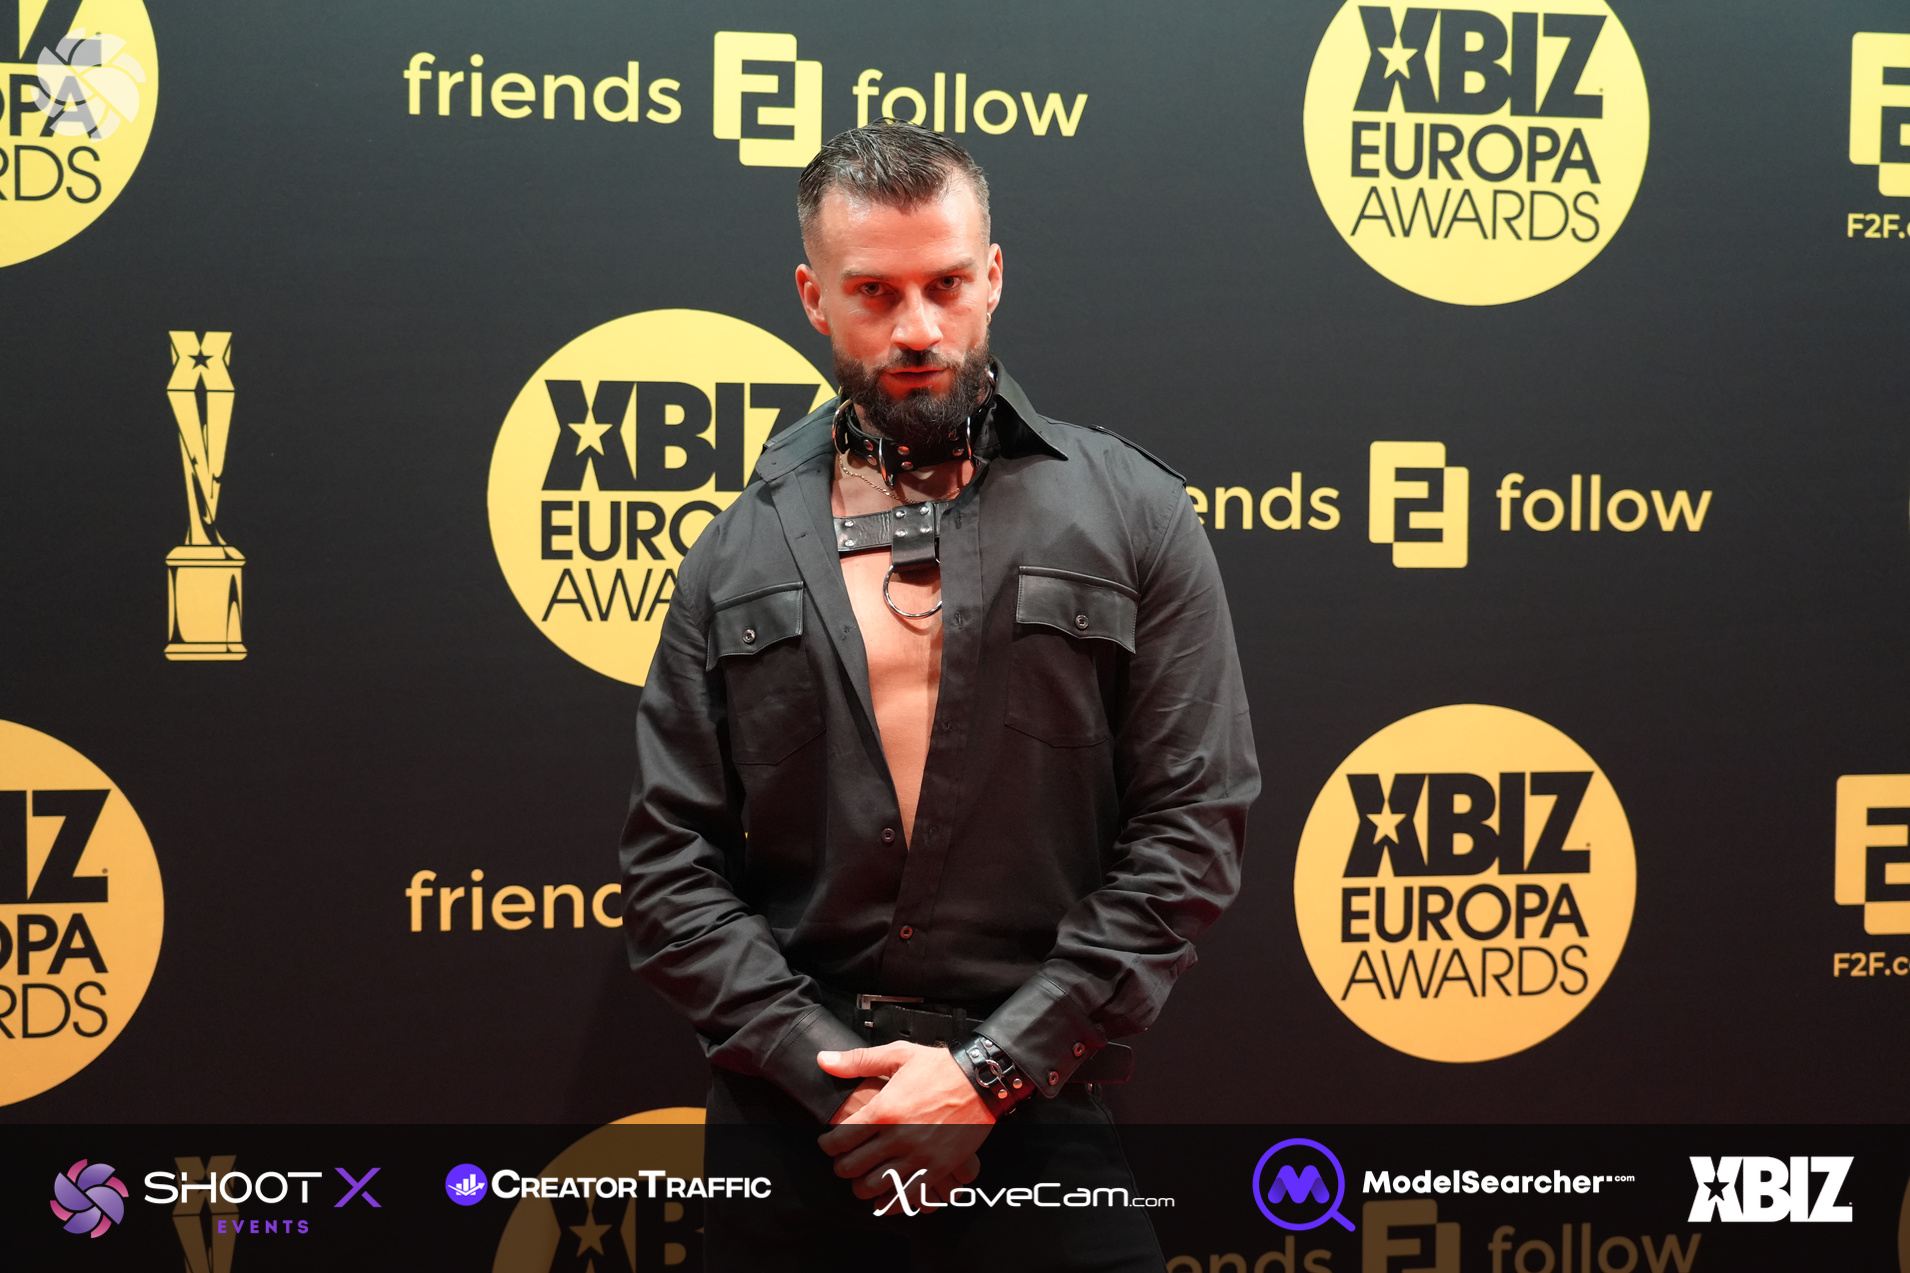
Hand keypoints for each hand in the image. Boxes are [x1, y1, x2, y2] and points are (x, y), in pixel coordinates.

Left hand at [816, 1043, 995, 1206]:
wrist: (982, 1081)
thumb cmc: (941, 1067)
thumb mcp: (898, 1055)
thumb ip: (857, 1061)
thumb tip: (825, 1060)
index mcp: (884, 1110)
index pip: (839, 1140)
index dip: (827, 1145)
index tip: (828, 1143)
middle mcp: (897, 1137)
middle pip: (852, 1167)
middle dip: (841, 1166)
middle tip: (843, 1161)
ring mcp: (917, 1156)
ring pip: (874, 1186)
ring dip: (863, 1184)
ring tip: (863, 1177)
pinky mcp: (936, 1168)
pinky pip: (906, 1196)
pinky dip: (891, 1200)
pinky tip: (886, 1194)